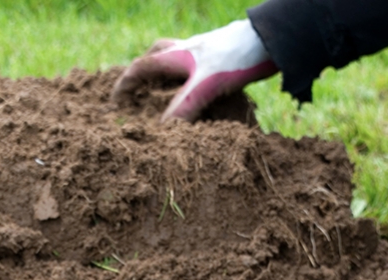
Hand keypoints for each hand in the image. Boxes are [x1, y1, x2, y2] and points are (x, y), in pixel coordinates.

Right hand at [110, 19, 277, 121]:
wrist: (273, 38)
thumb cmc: (237, 56)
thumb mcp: (206, 85)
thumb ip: (183, 107)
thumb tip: (162, 132)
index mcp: (177, 55)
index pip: (140, 68)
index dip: (124, 85)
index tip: (115, 102)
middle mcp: (189, 51)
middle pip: (157, 56)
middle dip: (145, 72)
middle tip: (139, 89)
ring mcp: (208, 52)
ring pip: (180, 61)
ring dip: (170, 76)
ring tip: (168, 95)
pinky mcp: (226, 58)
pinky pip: (202, 69)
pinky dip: (195, 81)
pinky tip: (205, 94)